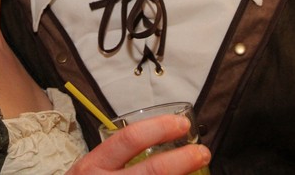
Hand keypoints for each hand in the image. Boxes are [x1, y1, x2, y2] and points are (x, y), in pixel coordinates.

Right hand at [67, 114, 210, 173]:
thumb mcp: (92, 171)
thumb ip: (117, 159)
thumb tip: (161, 142)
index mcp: (93, 166)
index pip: (129, 139)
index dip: (159, 128)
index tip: (182, 125)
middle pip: (151, 171)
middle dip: (183, 160)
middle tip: (202, 153)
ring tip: (200, 173)